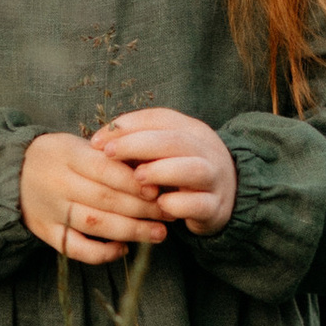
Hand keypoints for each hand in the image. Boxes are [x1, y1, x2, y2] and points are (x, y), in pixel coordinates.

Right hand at [21, 128, 169, 264]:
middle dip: (142, 208)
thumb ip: (110, 158)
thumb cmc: (58, 157)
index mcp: (67, 154)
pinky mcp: (45, 232)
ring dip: (131, 231)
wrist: (13, 173)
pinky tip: (123, 249)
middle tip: (169, 213)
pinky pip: (75, 248)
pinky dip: (101, 253)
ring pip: (95, 224)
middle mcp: (57, 183)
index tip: (159, 190)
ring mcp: (50, 210)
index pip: (105, 169)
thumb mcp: (78, 145)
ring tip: (158, 234)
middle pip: (105, 199)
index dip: (134, 182)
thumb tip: (153, 173)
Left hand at [92, 107, 236, 236]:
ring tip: (137, 178)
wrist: (228, 196)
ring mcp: (215, 179)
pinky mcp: (215, 207)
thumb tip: (99, 142)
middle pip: (175, 140)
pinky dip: (179, 204)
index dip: (127, 126)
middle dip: (138, 144)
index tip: (97, 141)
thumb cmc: (182, 171)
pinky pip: (199, 204)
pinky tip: (160, 206)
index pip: (160, 118)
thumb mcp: (164, 152)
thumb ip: (137, 145)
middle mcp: (206, 150)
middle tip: (110, 153)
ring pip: (193, 169)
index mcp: (192, 130)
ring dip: (161, 171)